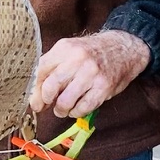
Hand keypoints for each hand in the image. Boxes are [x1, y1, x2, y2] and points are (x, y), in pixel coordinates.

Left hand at [29, 30, 150, 118]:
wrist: (124, 48)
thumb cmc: (92, 52)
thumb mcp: (70, 50)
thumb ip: (53, 66)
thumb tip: (35, 92)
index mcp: (65, 47)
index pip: (41, 69)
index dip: (35, 88)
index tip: (35, 99)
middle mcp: (77, 58)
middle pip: (51, 86)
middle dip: (45, 100)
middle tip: (46, 105)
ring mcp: (91, 73)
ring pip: (66, 100)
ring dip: (61, 110)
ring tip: (61, 109)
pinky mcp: (104, 86)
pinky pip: (84, 107)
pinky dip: (76, 112)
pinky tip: (75, 109)